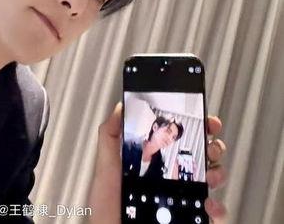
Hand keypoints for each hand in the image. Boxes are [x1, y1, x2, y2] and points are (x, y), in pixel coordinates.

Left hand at [88, 102, 227, 222]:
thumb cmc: (106, 210)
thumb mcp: (105, 168)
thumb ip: (110, 137)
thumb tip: (121, 108)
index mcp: (148, 161)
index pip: (173, 137)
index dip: (190, 125)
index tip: (202, 118)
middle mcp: (165, 177)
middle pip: (196, 155)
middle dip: (210, 146)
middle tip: (211, 146)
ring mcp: (178, 197)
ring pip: (208, 179)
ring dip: (216, 173)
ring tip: (212, 174)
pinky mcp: (187, 218)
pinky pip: (208, 210)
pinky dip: (216, 206)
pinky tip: (210, 204)